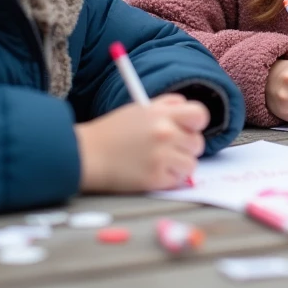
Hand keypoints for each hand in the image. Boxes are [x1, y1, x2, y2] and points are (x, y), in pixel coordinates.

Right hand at [74, 93, 208, 192]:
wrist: (87, 156)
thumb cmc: (112, 132)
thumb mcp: (139, 109)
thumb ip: (166, 106)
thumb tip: (188, 109)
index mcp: (162, 114)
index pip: (200, 114)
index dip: (196, 123)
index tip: (188, 129)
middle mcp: (165, 133)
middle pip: (197, 143)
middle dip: (185, 147)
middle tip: (168, 149)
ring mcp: (161, 157)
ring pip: (191, 163)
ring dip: (178, 165)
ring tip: (158, 161)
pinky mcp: (155, 179)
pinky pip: (177, 180)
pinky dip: (167, 179)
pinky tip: (151, 171)